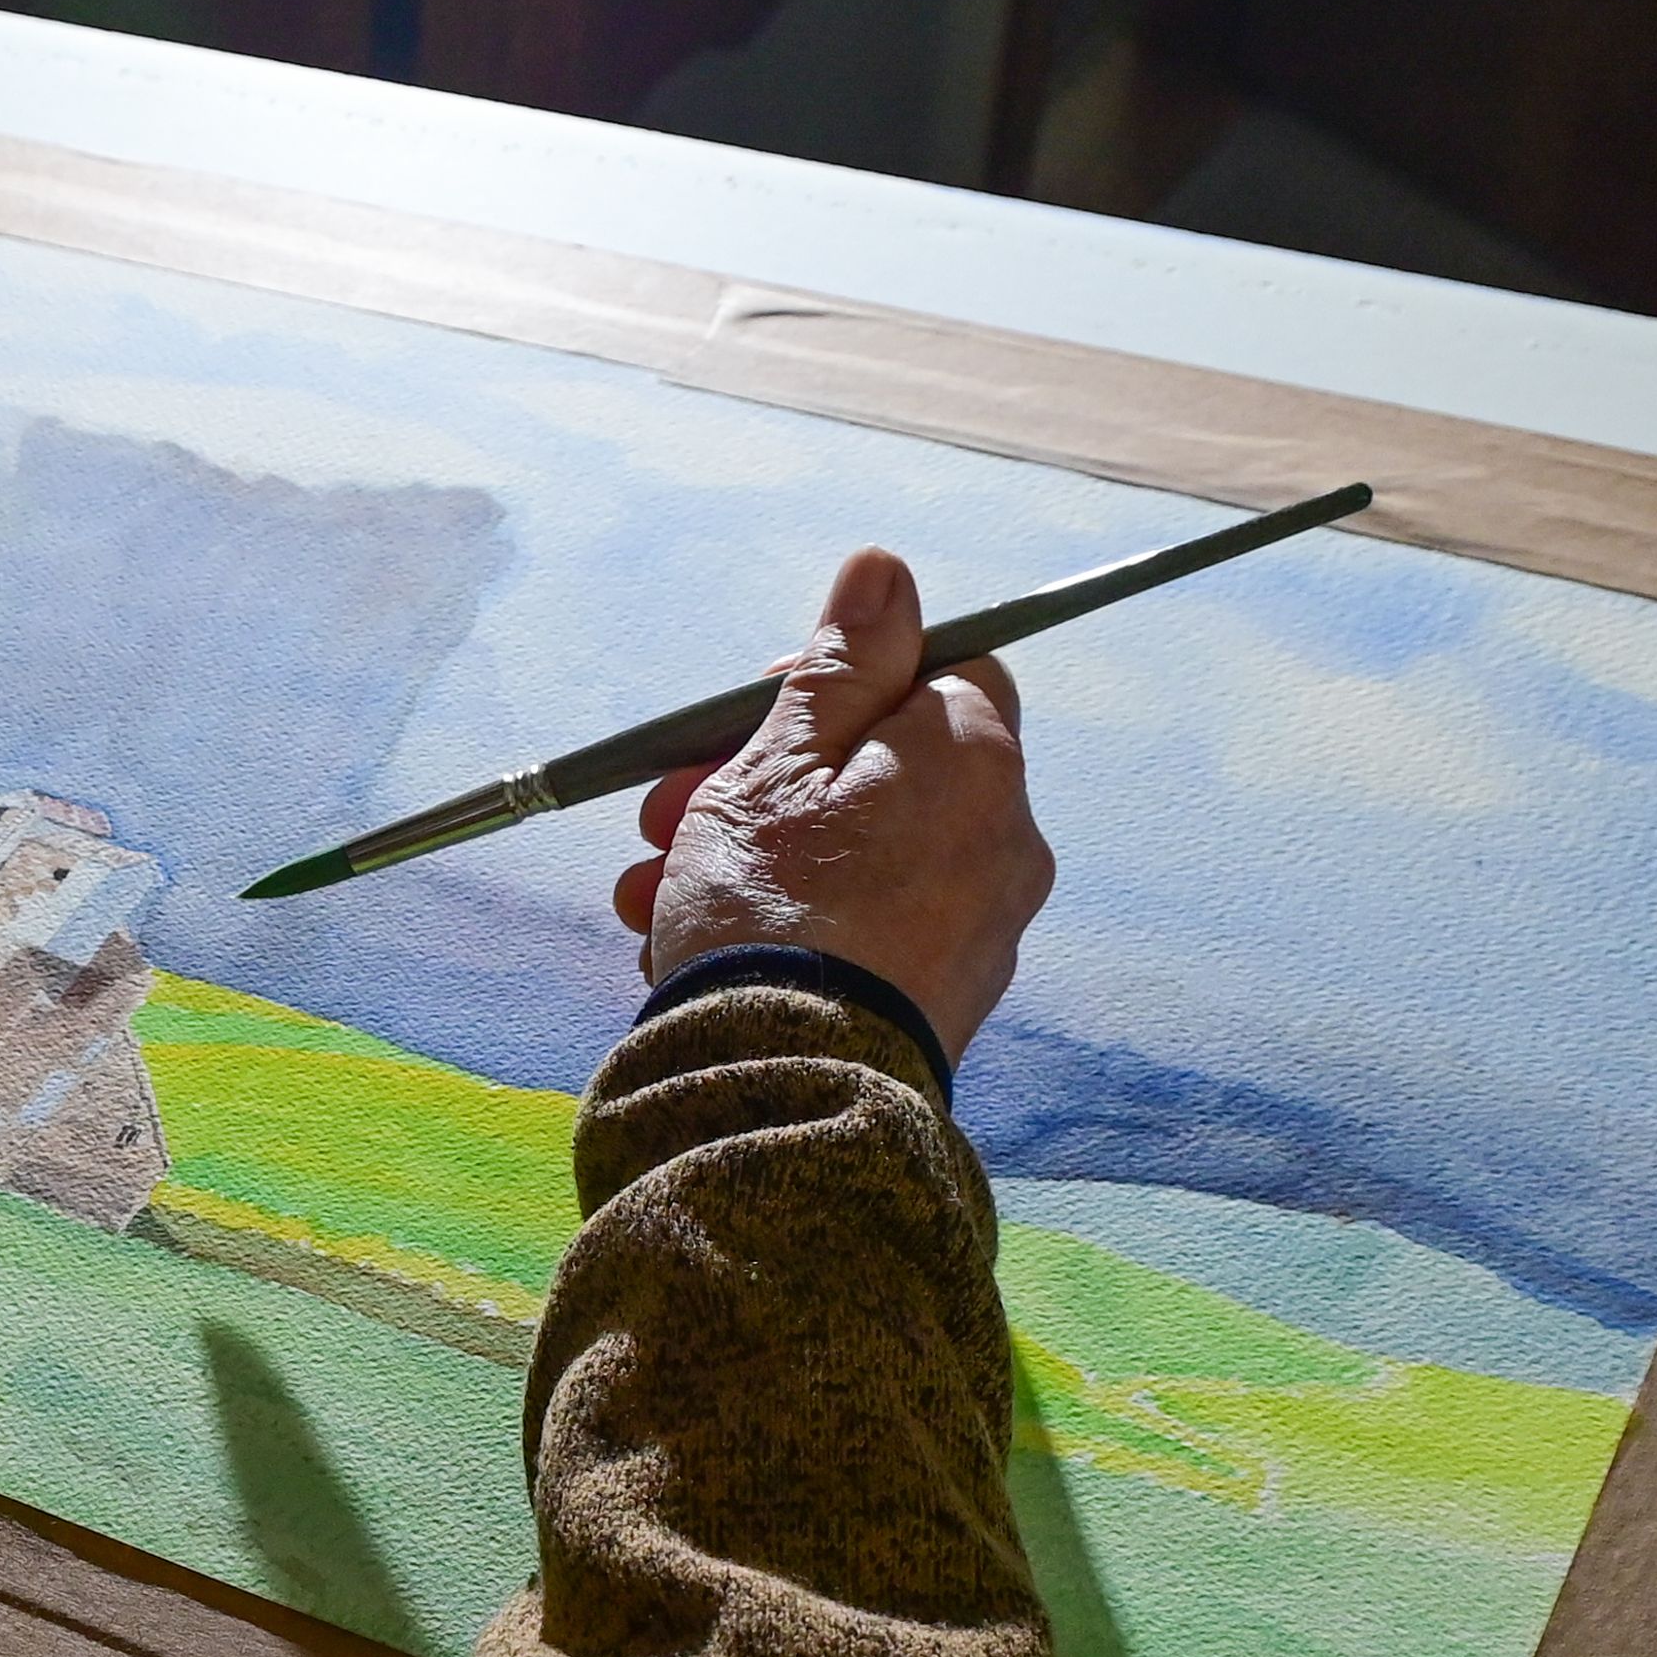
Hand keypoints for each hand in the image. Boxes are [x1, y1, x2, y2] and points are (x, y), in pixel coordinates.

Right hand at [610, 547, 1051, 1064]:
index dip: (838, 680)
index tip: (749, 714)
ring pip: (859, 856)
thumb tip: (886, 569)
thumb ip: (836, 666)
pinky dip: (794, 924)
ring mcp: (980, 927)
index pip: (939, 668)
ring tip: (654, 894)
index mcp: (972, 759)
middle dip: (765, 780)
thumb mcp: (780, 760)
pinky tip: (703, 952)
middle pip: (882, 770)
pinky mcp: (945, 1000)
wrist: (786, 1088)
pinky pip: (865, 930)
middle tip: (668, 813)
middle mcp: (1002, 838)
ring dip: (758, 857)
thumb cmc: (773, 906)